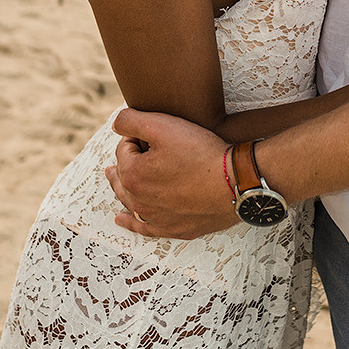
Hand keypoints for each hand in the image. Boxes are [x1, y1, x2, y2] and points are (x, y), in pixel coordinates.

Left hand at [106, 108, 239, 239]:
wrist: (235, 183)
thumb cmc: (201, 154)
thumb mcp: (164, 125)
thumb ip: (131, 120)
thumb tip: (116, 125)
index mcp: (132, 175)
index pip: (124, 150)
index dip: (135, 137)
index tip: (152, 133)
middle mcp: (138, 200)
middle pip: (123, 176)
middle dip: (124, 160)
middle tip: (127, 148)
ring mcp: (155, 217)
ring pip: (129, 201)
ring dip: (120, 188)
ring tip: (113, 177)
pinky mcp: (172, 228)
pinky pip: (143, 227)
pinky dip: (130, 222)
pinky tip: (121, 219)